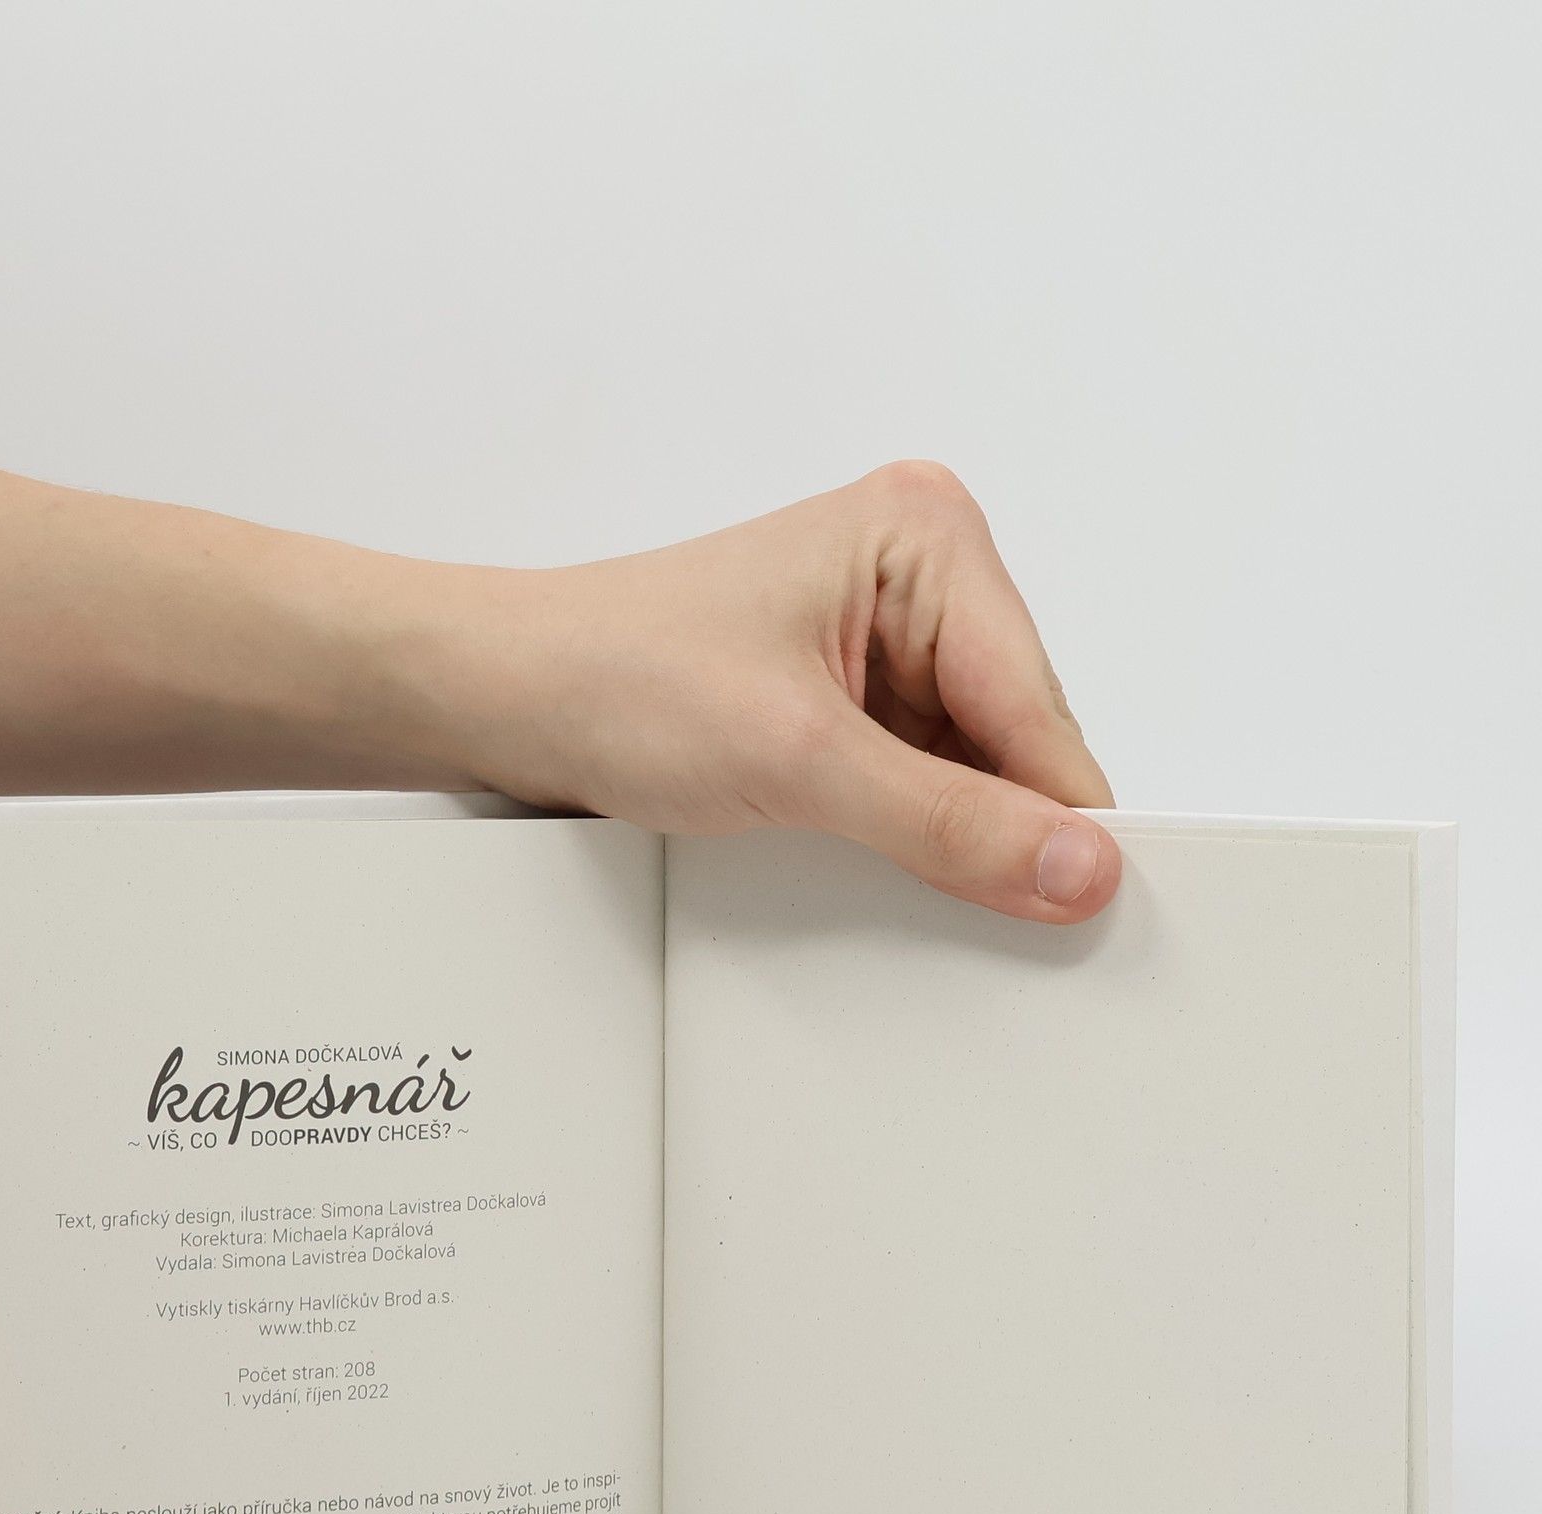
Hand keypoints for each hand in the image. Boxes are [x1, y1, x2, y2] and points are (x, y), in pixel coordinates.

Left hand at [465, 462, 1119, 921]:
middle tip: (946, 891)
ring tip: (845, 838)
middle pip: (1015, 738)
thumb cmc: (613, 677)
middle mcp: (915, 574)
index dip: (1057, 814)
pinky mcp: (845, 694)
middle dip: (987, 820)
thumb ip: (948, 822)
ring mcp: (880, 637)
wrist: (503, 698)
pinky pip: (917, 780)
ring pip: (970, 770)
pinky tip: (844, 842)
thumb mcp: (799, 761)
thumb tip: (1078, 864)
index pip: (1039, 704)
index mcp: (924, 536)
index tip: (1082, 906)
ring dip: (935, 828)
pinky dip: (899, 828)